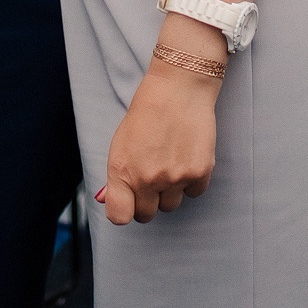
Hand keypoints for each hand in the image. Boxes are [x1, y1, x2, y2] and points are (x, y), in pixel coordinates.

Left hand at [97, 65, 217, 225]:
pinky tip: (186, 157)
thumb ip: (117, 176)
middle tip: (150, 178)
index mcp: (121, 171)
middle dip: (147, 201)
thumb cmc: (146, 113)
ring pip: (171, 205)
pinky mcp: (199, 173)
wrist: (178, 90)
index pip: (119, 217)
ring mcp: (174, 178)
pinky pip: (194, 193)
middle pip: (146, 214)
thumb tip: (108, 201)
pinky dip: (191, 181)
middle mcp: (147, 179)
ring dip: (170, 191)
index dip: (123, 211)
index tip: (128, 203)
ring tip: (169, 162)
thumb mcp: (121, 143)